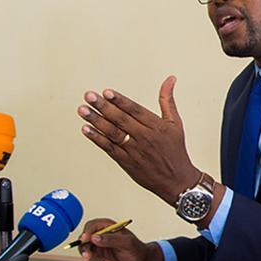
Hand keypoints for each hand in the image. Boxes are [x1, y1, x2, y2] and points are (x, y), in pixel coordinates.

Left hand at [78, 75, 200, 204]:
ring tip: (83, 110)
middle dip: (103, 106)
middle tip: (89, 96)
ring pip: (113, 133)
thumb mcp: (175, 123)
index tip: (107, 92)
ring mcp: (134, 150)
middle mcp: (145, 137)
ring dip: (96, 120)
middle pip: (121, 119)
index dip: (120, 100)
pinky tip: (86, 129)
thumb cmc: (176, 151)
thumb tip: (170, 80)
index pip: (135, 110)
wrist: (177, 180)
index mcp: (157, 126)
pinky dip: (97, 138)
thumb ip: (167, 100)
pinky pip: (109, 148)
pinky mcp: (126, 162)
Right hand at [78, 218, 162, 260]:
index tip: (85, 239)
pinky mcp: (98, 259)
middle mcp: (100, 237)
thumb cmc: (136, 249)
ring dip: (93, 258)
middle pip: (84, 240)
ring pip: (86, 252)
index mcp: (107, 227)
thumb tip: (95, 237)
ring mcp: (98, 248)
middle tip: (88, 255)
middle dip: (84, 248)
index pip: (91, 226)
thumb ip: (111, 239)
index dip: (87, 232)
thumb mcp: (127, 242)